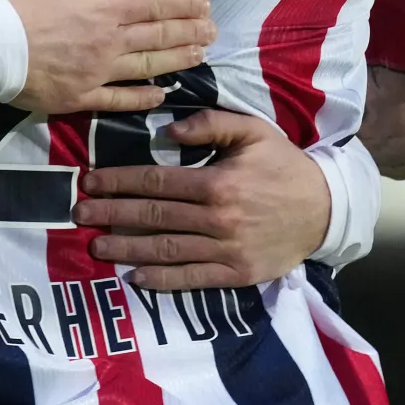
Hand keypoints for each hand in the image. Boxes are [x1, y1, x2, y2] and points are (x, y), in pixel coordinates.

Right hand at [0, 0, 213, 114]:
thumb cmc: (8, 1)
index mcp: (100, 10)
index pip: (152, 5)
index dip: (183, 4)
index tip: (206, 4)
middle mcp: (106, 44)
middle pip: (158, 37)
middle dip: (190, 33)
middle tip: (214, 31)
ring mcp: (95, 75)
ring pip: (147, 68)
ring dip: (177, 61)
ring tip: (201, 57)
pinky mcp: (79, 99)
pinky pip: (119, 100)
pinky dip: (144, 97)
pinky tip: (163, 94)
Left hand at [73, 108, 329, 290]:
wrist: (325, 210)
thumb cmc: (282, 166)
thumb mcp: (253, 131)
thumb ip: (211, 123)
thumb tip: (170, 127)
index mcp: (217, 182)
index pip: (156, 182)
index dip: (119, 182)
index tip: (90, 181)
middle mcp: (217, 218)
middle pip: (154, 217)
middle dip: (112, 214)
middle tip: (79, 213)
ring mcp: (227, 250)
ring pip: (167, 250)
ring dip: (127, 248)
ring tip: (96, 246)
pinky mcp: (236, 274)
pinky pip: (193, 279)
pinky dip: (162, 280)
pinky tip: (135, 276)